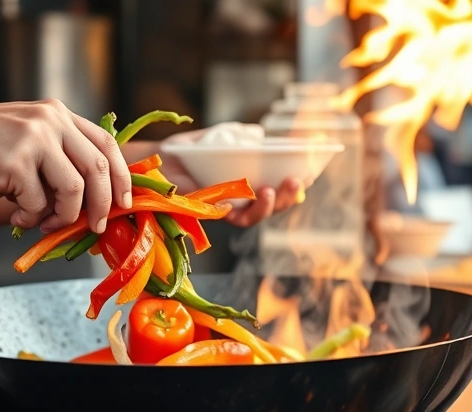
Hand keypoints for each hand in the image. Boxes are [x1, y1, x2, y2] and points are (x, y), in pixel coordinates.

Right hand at [0, 98, 131, 233]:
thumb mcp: (26, 135)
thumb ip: (56, 157)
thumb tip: (89, 201)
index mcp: (57, 114)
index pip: (105, 144)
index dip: (120, 177)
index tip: (123, 202)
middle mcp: (51, 122)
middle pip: (97, 169)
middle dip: (102, 205)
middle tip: (96, 227)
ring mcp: (33, 140)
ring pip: (72, 190)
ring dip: (63, 216)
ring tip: (44, 222)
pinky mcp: (15, 163)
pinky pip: (37, 203)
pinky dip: (30, 218)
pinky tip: (16, 215)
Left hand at [157, 130, 305, 226]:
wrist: (162, 157)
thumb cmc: (192, 149)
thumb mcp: (221, 137)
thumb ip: (241, 136)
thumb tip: (259, 135)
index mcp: (250, 184)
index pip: (278, 189)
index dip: (294, 187)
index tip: (309, 175)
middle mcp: (241, 201)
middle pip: (271, 207)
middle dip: (287, 197)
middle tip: (295, 181)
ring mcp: (224, 209)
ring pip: (252, 217)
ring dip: (265, 207)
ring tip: (269, 191)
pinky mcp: (207, 212)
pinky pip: (223, 217)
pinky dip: (233, 211)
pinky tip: (237, 202)